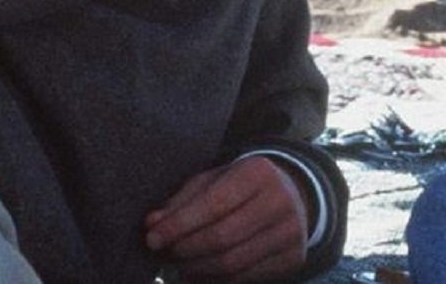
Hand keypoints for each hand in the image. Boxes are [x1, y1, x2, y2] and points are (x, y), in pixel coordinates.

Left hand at [144, 156, 307, 281]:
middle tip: (165, 253)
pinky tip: (199, 273)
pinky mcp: (293, 258)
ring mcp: (291, 232)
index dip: (179, 225)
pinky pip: (245, 278)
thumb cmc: (241, 188)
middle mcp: (280, 201)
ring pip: (232, 263)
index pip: (213, 204)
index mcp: (258, 172)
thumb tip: (153, 223)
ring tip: (178, 264)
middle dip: (185, 249)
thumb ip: (182, 201)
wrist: (291, 197)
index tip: (152, 239)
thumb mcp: (213, 181)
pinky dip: (215, 280)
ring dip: (196, 268)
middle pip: (222, 237)